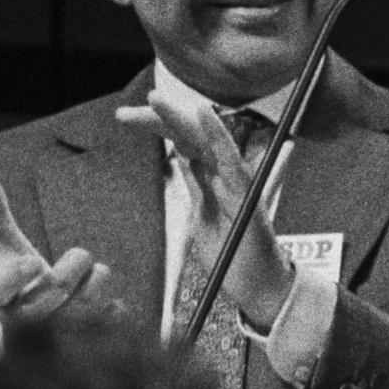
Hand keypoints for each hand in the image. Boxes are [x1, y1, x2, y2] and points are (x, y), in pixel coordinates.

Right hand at [0, 171, 113, 341]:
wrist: (44, 346)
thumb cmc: (26, 289)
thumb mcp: (9, 255)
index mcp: (4, 298)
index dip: (14, 276)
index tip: (31, 261)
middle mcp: (29, 319)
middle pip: (59, 284)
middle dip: (76, 262)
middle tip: (79, 257)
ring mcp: (59, 337)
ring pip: (92, 297)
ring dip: (99, 279)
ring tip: (94, 279)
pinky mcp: (89, 350)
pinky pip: (116, 318)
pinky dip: (117, 308)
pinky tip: (110, 309)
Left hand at [116, 86, 290, 330]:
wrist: (261, 288)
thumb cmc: (236, 257)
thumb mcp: (202, 218)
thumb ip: (196, 187)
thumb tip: (182, 157)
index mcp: (212, 181)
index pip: (183, 144)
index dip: (159, 127)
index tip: (127, 117)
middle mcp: (226, 177)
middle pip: (192, 138)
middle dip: (164, 119)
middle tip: (136, 105)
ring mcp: (238, 186)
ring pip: (208, 143)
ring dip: (183, 120)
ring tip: (157, 100)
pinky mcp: (247, 199)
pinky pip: (233, 163)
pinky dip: (219, 138)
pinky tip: (204, 115)